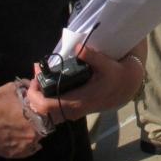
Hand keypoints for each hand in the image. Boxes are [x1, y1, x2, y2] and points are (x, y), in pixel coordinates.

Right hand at [0, 82, 43, 157]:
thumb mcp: (12, 88)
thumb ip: (27, 87)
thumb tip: (35, 84)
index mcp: (36, 116)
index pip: (49, 115)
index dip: (43, 111)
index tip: (37, 108)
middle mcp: (34, 133)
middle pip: (43, 128)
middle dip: (37, 122)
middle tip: (27, 117)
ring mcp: (25, 146)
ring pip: (35, 140)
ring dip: (31, 133)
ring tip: (20, 127)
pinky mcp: (15, 155)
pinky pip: (28, 151)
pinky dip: (26, 145)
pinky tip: (19, 137)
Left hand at [25, 44, 143, 123]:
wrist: (126, 87)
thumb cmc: (115, 75)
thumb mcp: (107, 64)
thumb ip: (92, 56)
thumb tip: (78, 47)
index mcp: (79, 100)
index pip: (48, 106)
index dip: (35, 95)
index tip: (35, 78)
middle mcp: (74, 110)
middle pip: (43, 111)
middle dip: (34, 94)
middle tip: (36, 75)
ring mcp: (73, 112)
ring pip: (47, 112)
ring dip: (39, 96)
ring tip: (40, 77)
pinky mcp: (74, 110)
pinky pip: (54, 110)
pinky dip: (46, 98)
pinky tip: (46, 83)